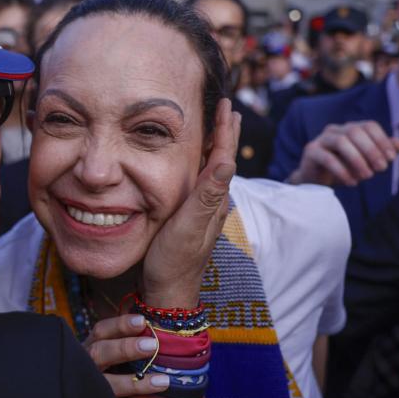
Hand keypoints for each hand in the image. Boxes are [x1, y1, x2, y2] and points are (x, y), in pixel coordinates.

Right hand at [83, 314, 167, 397]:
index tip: (142, 321)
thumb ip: (122, 340)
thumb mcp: (105, 354)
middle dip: (125, 348)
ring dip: (136, 383)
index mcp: (89, 348)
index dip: (120, 325)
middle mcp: (85, 367)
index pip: (101, 331)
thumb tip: (147, 323)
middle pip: (99, 353)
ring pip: (108, 385)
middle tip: (153, 345)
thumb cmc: (103, 371)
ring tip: (164, 381)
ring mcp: (89, 390)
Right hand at [142, 98, 240, 307]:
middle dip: (226, 133)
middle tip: (228, 108)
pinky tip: (198, 166)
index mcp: (213, 199)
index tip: (227, 105)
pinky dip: (203, 165)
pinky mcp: (191, 218)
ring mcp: (203, 211)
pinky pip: (201, 182)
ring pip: (213, 170)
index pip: (224, 157)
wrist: (168, 292)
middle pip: (223, 160)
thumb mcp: (188, 227)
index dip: (225, 130)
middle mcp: (212, 203)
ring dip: (216, 147)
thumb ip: (207, 196)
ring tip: (218, 128)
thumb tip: (230, 162)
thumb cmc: (174, 261)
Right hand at [288, 120, 398, 186]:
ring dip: (357, 160)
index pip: (369, 125)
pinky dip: (342, 171)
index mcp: (350, 129)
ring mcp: (320, 140)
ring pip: (341, 141)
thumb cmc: (343, 169)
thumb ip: (381, 152)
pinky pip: (327, 158)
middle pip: (355, 131)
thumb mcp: (366, 162)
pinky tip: (352, 183)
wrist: (316, 181)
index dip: (382, 140)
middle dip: (371, 150)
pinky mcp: (310, 152)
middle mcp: (335, 130)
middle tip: (381, 169)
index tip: (392, 158)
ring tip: (367, 177)